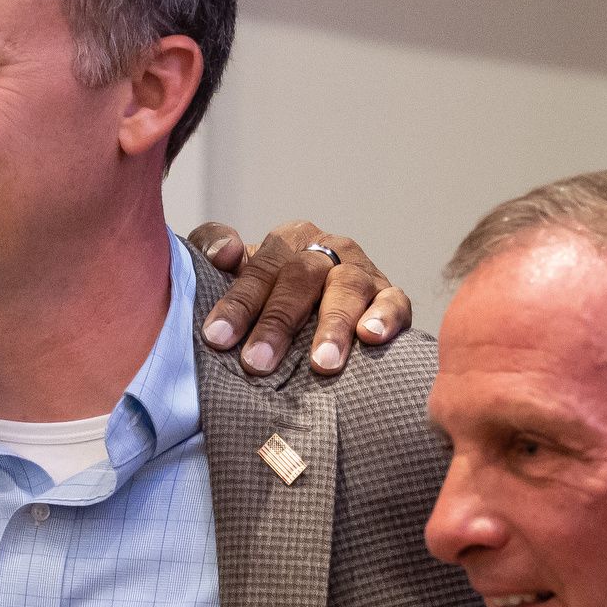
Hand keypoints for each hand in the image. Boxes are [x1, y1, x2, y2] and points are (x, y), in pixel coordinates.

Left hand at [188, 220, 410, 375]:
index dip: (237, 304)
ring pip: (347, 289)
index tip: (218, 338)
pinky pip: (394, 301)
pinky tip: (371, 336)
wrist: (316, 314)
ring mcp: (361, 272)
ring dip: (333, 326)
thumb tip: (226, 252)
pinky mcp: (390, 296)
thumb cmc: (268, 297)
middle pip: (300, 279)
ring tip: (322, 363)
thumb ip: (212, 246)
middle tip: (258, 363)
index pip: (259, 270)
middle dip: (278, 323)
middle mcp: (326, 250)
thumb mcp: (232, 270)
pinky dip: (385, 316)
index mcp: (287, 242)